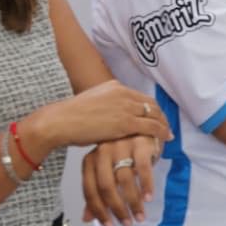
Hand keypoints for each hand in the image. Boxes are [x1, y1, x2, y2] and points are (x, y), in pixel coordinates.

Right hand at [27, 81, 171, 151]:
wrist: (59, 121)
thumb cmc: (69, 118)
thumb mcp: (91, 104)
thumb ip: (106, 106)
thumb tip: (111, 117)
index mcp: (114, 86)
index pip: (140, 97)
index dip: (151, 108)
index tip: (155, 117)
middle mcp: (123, 93)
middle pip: (151, 104)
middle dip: (160, 116)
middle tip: (165, 126)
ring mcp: (125, 106)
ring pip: (154, 114)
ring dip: (163, 125)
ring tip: (167, 135)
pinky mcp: (126, 122)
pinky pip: (152, 126)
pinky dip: (161, 132)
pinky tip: (165, 139)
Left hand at [81, 135, 161, 225]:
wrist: (143, 127)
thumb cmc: (124, 152)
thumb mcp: (108, 170)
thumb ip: (97, 192)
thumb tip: (87, 218)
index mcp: (90, 160)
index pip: (90, 190)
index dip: (99, 211)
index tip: (109, 225)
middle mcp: (103, 152)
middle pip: (106, 187)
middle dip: (117, 209)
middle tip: (127, 223)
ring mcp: (121, 146)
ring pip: (125, 180)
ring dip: (133, 202)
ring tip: (140, 215)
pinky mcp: (140, 144)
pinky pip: (142, 168)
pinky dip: (146, 185)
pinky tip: (149, 198)